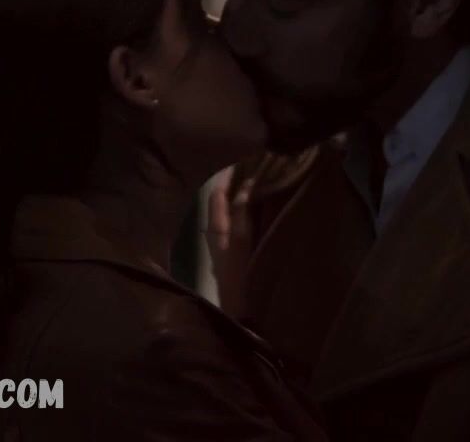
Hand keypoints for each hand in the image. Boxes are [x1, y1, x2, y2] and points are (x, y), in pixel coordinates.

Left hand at [205, 172, 256, 318]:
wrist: (239, 309)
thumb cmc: (241, 273)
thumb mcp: (243, 238)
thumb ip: (242, 211)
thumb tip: (246, 184)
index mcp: (216, 226)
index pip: (218, 193)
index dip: (228, 176)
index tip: (242, 159)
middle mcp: (215, 232)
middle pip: (220, 201)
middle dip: (233, 184)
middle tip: (251, 167)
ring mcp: (222, 243)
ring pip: (226, 212)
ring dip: (238, 197)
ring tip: (255, 182)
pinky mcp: (230, 252)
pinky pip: (233, 222)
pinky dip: (242, 210)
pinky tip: (255, 209)